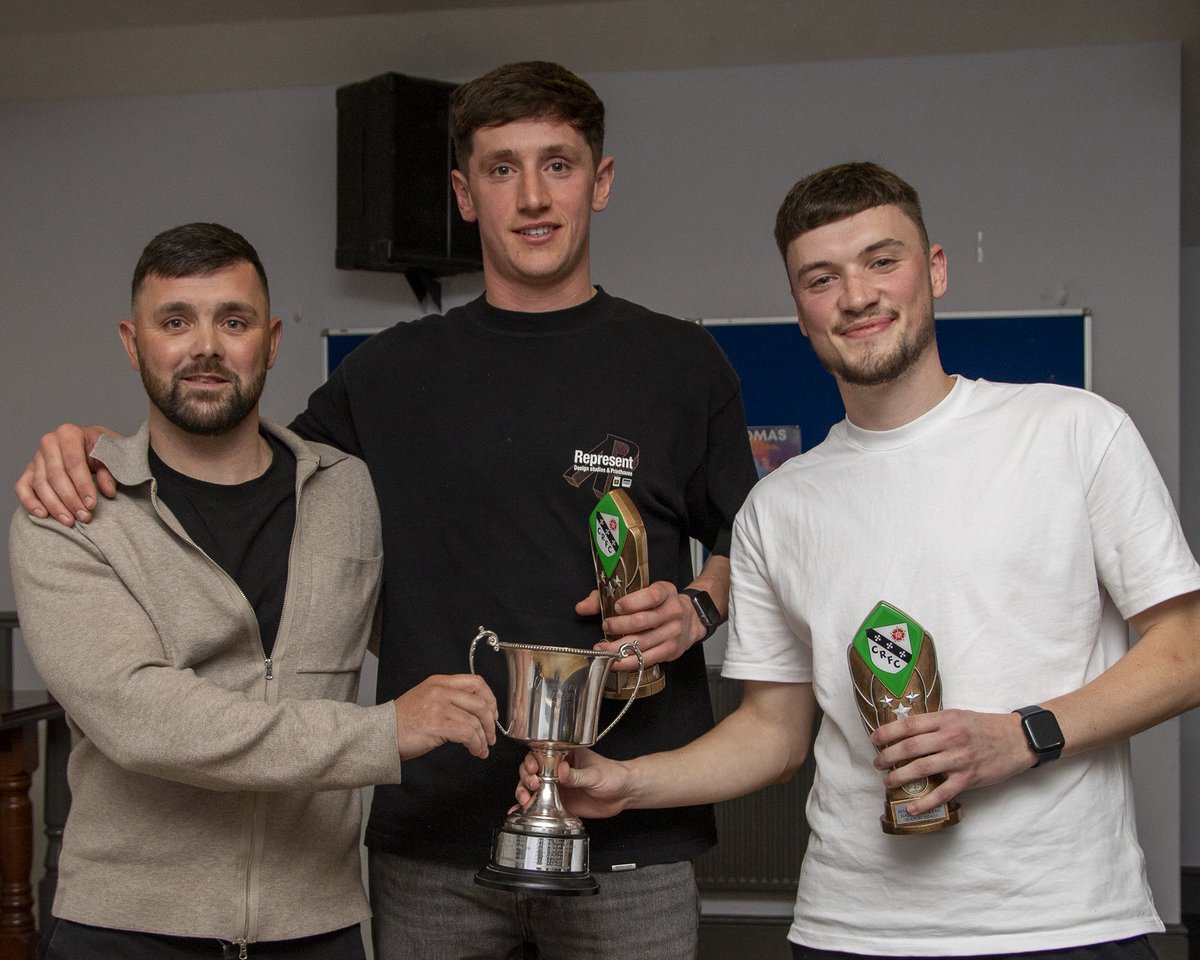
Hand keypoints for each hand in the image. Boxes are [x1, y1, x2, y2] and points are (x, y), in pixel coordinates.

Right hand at [16, 424, 119, 525]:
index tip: (92, 504)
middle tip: (84, 517)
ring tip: (70, 521)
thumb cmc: (104, 449)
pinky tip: (43, 515)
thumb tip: (108, 491)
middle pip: (55, 476)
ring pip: (40, 484)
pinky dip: (30, 502)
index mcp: (69, 433)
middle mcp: (49, 442)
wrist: (93, 445)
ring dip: (54, 506)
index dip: (83, 485)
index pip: (74, 463)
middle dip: (70, 499)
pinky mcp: (29, 471)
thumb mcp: (114, 455)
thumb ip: (111, 471)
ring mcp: (36, 457)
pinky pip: (23, 488)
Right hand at [393, 674, 498, 760]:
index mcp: (440, 682)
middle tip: (491, 736)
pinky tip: (475, 751)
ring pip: (475, 720)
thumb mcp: (426, 700)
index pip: (476, 682)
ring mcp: (439, 706)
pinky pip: (467, 734)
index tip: (492, 713)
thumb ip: (448, 700)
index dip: (490, 698)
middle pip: (480, 702)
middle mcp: (441, 690)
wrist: (381, 734)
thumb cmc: (402, 722)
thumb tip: (473, 714)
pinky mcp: (438, 724)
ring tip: (482, 749)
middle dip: (490, 722)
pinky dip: (476, 744)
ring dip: (483, 738)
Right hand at [515, 748, 631, 819]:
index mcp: (566, 756)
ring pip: (532, 787)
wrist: (623, 794)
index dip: (533, 760)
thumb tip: (560, 771)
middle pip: (532, 770)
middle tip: (533, 785)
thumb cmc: (613, 776)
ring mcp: (557, 786)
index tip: (534, 769)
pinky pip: (540, 803)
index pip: (542, 754)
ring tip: (525, 799)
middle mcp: (558, 770)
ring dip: (524, 792)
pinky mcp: (558, 802)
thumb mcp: (595, 775)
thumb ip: (576, 775)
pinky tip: (520, 810)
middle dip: (526, 777)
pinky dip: (528, 807)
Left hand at [575, 580, 700, 670]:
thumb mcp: (641, 591)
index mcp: (665, 592)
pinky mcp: (671, 650)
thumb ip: (608, 596)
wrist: (691, 618)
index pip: (651, 596)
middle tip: (605, 625)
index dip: (633, 602)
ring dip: (619, 647)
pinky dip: (628, 662)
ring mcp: (673, 632)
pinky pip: (647, 659)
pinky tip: (614, 661)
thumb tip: (582, 607)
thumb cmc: (659, 604)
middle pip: (643, 621)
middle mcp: (672, 611)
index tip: (617, 606)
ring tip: (602, 648)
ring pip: (643, 643)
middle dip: (620, 626)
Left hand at [869, 708, 1035, 814]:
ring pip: (922, 768)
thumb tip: (906, 731)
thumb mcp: (958, 716)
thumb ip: (935, 723)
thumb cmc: (985, 727)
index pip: (909, 725)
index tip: (874, 739)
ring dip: (900, 776)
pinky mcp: (969, 777)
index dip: (887, 732)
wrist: (1017, 739)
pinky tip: (912, 806)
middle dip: (889, 756)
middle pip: (911, 747)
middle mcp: (951, 737)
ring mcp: (960, 758)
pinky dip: (926, 801)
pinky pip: (943, 792)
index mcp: (946, 720)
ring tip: (888, 781)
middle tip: (878, 763)